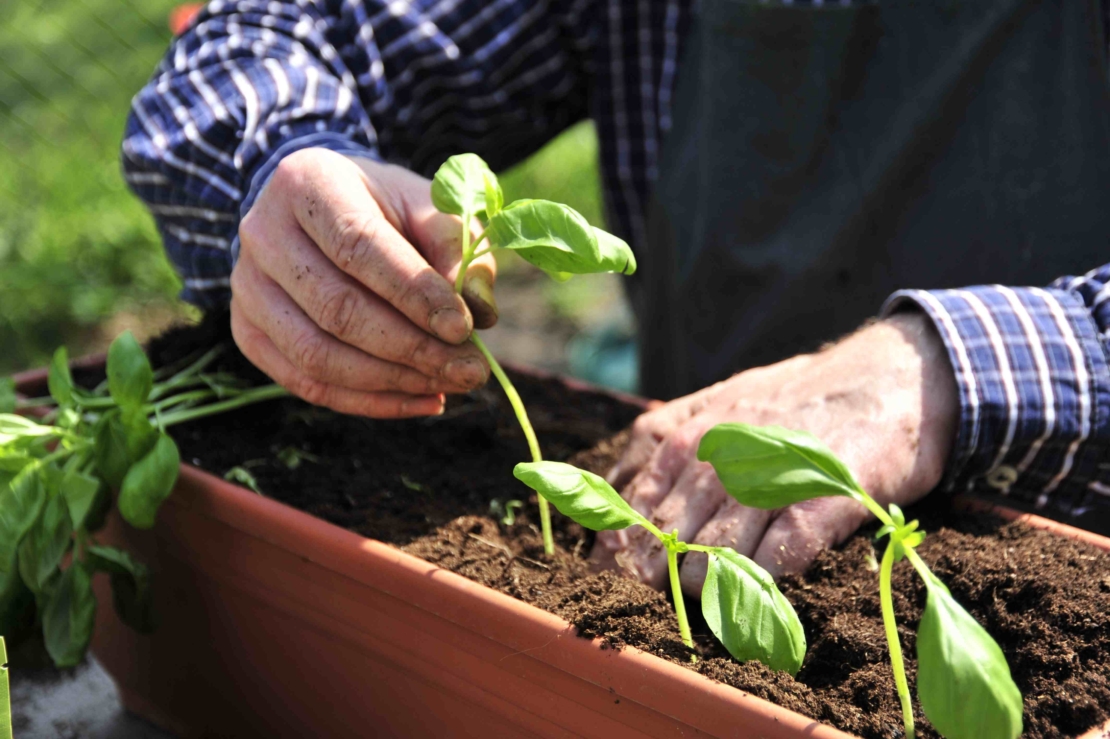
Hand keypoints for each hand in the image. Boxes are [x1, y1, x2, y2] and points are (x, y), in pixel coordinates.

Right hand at [231, 148, 498, 417]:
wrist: (324, 213)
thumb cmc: (388, 209)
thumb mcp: (430, 207)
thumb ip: (459, 249)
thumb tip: (479, 313)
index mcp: (307, 183)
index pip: (359, 247)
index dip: (413, 293)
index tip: (464, 327)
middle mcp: (262, 232)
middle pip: (337, 308)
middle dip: (412, 348)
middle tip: (470, 370)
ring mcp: (246, 286)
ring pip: (317, 354)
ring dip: (392, 381)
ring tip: (450, 384)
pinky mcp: (247, 331)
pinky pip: (306, 383)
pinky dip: (369, 403)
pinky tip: (423, 401)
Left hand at [590, 313, 958, 592]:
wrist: (891, 375)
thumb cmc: (796, 398)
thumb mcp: (718, 401)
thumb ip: (662, 437)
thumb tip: (610, 485)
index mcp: (691, 434)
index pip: (635, 502)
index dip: (620, 546)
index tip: (613, 576)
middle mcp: (724, 456)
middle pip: (670, 532)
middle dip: (654, 573)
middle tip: (653, 599)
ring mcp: (772, 478)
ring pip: (717, 548)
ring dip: (704, 583)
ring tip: (703, 601)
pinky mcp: (824, 499)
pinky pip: (781, 553)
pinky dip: (762, 579)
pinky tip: (755, 591)